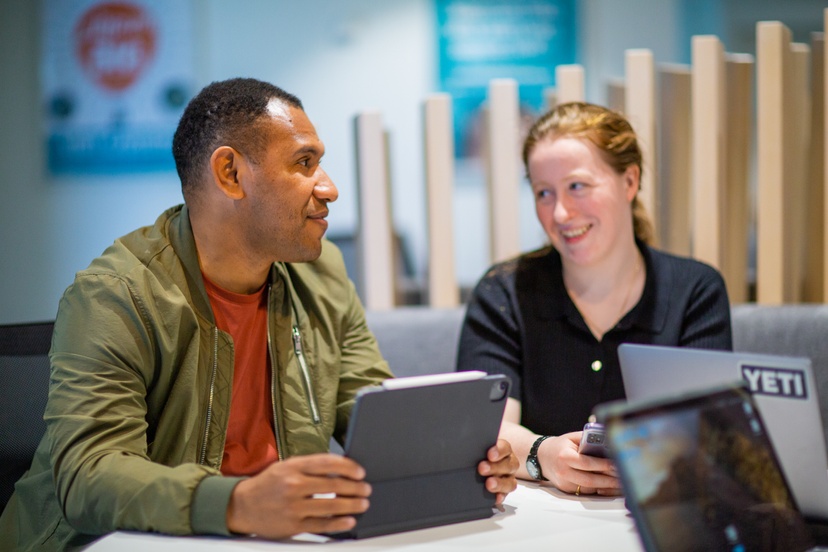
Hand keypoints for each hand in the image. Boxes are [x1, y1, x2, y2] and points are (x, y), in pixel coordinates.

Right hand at [226, 453, 370, 538]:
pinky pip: (321, 524)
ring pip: (330, 506)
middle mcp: (294, 485)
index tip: (360, 472)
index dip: (348, 467)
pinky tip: (349, 520)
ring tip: (363, 504)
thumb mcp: (286, 466)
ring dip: (352, 505)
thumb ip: (311, 466)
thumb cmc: (269, 484)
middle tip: (366, 489)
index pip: (328, 463)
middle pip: (333, 485)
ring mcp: (293, 506)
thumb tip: (341, 467)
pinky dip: (338, 523)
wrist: (242, 505)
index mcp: (294, 467)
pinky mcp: (293, 525)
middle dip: (355, 488)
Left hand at [477, 439, 518, 503]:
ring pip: (510, 481)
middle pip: (508, 465)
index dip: (499, 451)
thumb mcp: (478, 449)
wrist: (477, 466)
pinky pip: (506, 495)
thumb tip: (465, 448)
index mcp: (503, 450)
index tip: (490, 454)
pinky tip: (495, 498)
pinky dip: (501, 496)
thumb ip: (477, 448)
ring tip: (489, 484)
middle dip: (495, 467)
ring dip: (500, 483)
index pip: (505, 448)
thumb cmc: (479, 455)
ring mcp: (508, 478)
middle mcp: (508, 463)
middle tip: (482, 468)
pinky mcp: (504, 491)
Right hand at [540, 432, 621, 496]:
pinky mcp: (566, 490)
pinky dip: (598, 490)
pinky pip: (585, 492)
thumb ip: (588, 439)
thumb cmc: (560, 446)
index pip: (586, 463)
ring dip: (606, 487)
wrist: (542, 457)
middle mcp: (563, 471)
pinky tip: (609, 486)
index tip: (616, 464)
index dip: (603, 465)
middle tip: (623, 478)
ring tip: (620, 483)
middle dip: (608, 481)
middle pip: (589, 480)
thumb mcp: (572, 438)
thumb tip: (608, 442)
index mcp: (564, 456)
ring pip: (589, 489)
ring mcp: (564, 483)